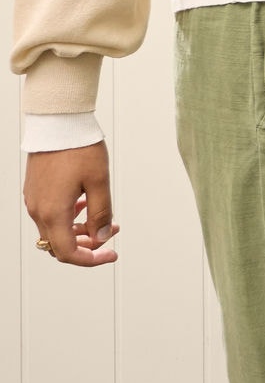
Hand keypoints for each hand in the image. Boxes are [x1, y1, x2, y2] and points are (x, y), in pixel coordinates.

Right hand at [24, 142, 118, 266]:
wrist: (58, 122)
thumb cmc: (78, 148)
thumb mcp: (99, 182)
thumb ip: (101, 213)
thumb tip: (102, 237)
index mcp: (53, 213)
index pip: (68, 253)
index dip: (91, 259)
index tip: (111, 254)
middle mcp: (39, 210)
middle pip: (60, 245)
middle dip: (87, 245)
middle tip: (111, 232)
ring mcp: (34, 200)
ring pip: (55, 230)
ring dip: (79, 230)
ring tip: (103, 218)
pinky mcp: (35, 191)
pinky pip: (50, 215)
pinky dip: (69, 218)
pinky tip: (84, 204)